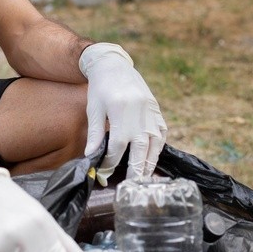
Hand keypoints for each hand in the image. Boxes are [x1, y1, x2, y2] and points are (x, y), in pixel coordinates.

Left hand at [80, 43, 166, 183]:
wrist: (114, 65)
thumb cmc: (100, 88)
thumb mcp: (94, 109)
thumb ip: (95, 134)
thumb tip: (90, 156)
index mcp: (121, 111)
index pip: (118, 146)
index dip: (111, 162)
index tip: (104, 174)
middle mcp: (139, 113)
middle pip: (140, 149)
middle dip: (135, 170)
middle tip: (130, 186)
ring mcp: (151, 111)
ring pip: (154, 143)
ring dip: (150, 162)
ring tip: (143, 178)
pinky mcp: (156, 110)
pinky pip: (162, 133)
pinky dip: (158, 147)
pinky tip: (152, 158)